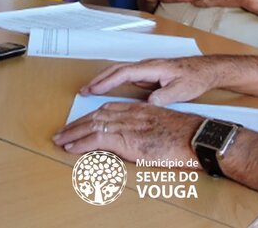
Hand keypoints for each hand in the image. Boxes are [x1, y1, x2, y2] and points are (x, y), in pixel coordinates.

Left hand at [53, 100, 202, 162]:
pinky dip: (81, 142)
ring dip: (74, 133)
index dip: (92, 117)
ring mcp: (129, 125)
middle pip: (97, 115)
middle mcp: (132, 114)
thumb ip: (148, 130)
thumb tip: (140, 140)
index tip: (81, 123)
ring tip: (60, 139)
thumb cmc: (187, 137)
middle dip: (78, 124)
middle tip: (63, 132)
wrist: (197, 138)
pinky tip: (71, 148)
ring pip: (93, 124)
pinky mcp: (128, 139)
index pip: (109, 109)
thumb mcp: (164, 128)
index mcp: (140, 110)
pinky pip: (98, 138)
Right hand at [81, 57, 216, 105]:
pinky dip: (113, 82)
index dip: (107, 81)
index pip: (124, 72)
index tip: (93, 89)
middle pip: (117, 69)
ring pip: (119, 72)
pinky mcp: (148, 75)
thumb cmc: (195, 78)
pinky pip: (125, 77)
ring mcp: (146, 70)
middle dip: (99, 79)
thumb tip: (148, 104)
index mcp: (152, 68)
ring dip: (104, 79)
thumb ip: (165, 96)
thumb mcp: (182, 90)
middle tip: (83, 90)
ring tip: (89, 90)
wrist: (206, 70)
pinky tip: (107, 90)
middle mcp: (146, 66)